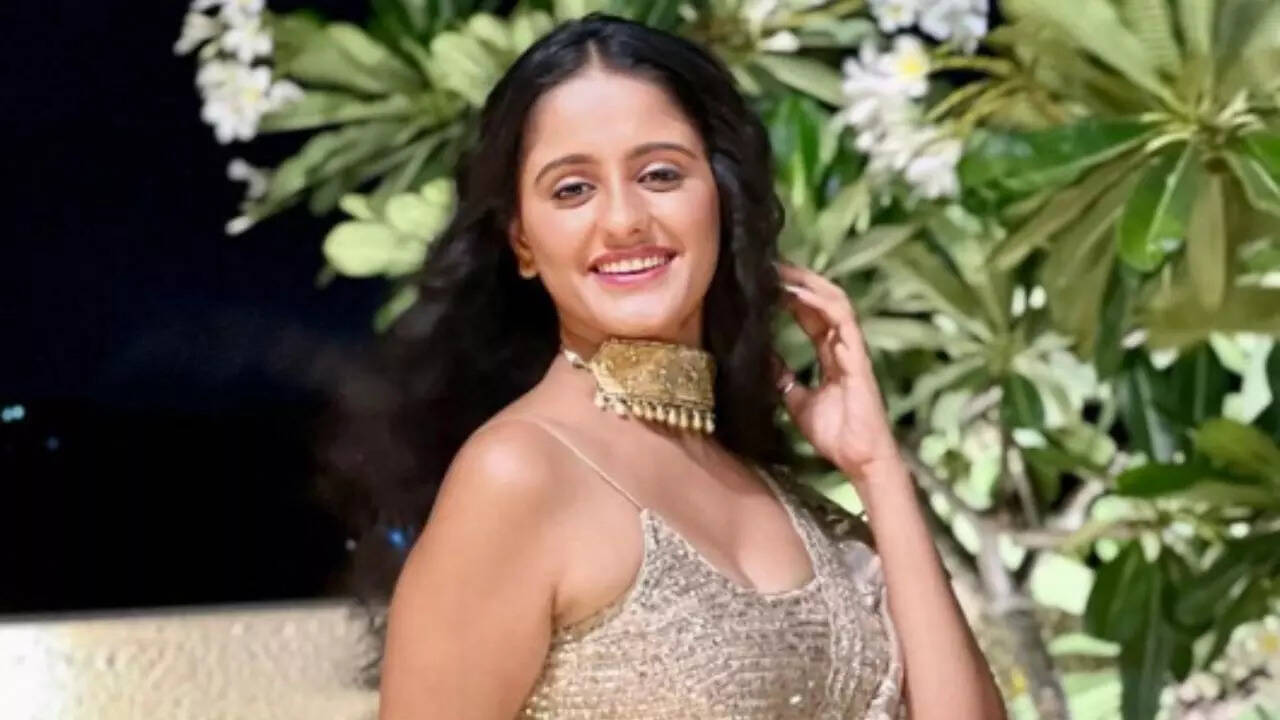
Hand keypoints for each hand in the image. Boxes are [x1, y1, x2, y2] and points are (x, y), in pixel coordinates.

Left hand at [773, 261, 902, 484]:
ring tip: (781, 270)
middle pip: (823, 300)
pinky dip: (820, 303)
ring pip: (835, 302)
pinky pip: (842, 321)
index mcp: (831, 355)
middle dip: (798, 279)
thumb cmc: (836, 435)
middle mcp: (843, 346)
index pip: (811, 314)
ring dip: (808, 283)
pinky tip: (798, 293)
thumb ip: (783, 379)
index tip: (766, 281)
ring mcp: (853, 349)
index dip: (791, 295)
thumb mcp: (797, 402)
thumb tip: (761, 359)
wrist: (859, 459)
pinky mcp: (858, 357)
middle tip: (770, 264)